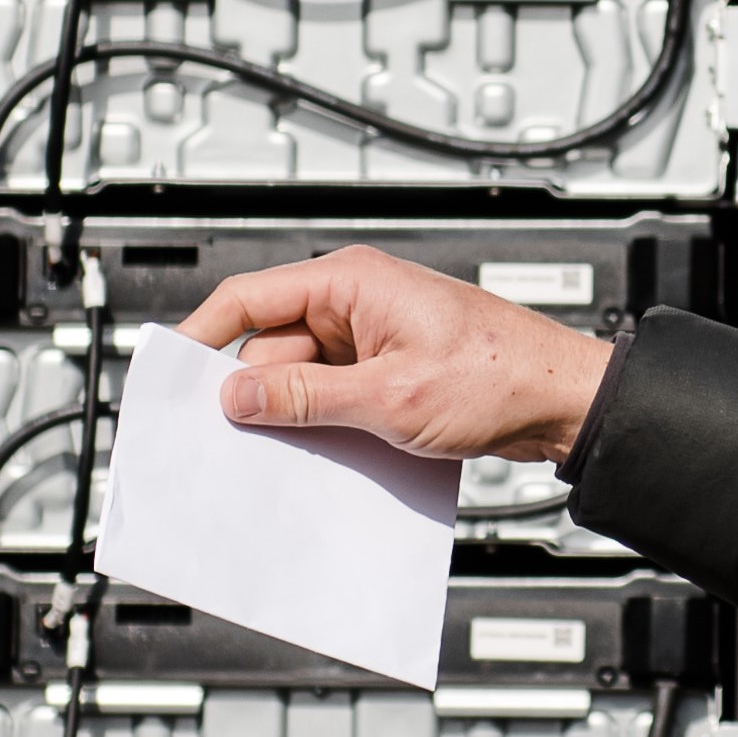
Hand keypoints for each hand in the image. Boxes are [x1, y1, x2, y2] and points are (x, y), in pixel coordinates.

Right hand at [179, 245, 616, 466]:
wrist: (565, 401)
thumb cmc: (499, 377)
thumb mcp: (388, 396)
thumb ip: (304, 397)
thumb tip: (236, 395)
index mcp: (350, 283)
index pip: (249, 299)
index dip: (203, 338)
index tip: (172, 379)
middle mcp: (356, 302)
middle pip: (270, 347)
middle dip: (254, 394)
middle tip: (236, 443)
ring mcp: (372, 339)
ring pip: (301, 379)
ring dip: (295, 416)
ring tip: (300, 453)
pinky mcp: (388, 371)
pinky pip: (334, 396)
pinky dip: (326, 423)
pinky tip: (331, 453)